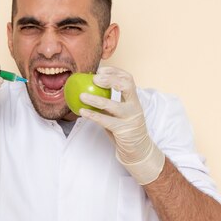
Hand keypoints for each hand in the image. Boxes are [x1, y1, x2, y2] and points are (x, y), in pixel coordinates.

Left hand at [78, 66, 164, 184]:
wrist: (138, 150)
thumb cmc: (124, 128)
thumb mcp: (120, 112)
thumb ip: (110, 101)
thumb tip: (89, 88)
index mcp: (134, 100)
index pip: (128, 79)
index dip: (115, 71)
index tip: (101, 70)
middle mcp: (134, 106)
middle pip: (126, 86)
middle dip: (110, 79)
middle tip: (94, 78)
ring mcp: (129, 118)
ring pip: (112, 105)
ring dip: (95, 99)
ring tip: (81, 95)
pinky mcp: (123, 130)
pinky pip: (105, 121)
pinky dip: (92, 115)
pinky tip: (81, 112)